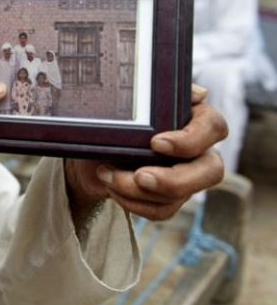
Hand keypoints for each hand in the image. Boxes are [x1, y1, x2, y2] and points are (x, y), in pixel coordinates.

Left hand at [65, 84, 226, 224]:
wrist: (91, 149)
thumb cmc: (114, 120)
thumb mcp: (130, 104)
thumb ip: (162, 94)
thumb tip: (200, 94)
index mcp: (194, 118)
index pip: (214, 127)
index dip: (190, 140)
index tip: (156, 143)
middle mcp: (198, 149)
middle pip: (211, 171)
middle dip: (173, 180)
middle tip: (139, 177)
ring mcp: (187, 176)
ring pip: (181, 195)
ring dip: (137, 190)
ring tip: (106, 174)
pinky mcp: (171, 198)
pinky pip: (163, 210)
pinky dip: (133, 203)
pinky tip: (111, 187)